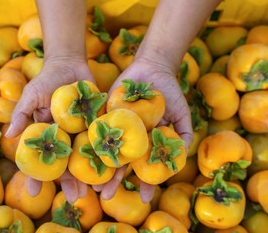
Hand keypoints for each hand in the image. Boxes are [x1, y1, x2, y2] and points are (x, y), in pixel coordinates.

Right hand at [6, 56, 93, 202]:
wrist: (69, 63)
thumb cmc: (46, 79)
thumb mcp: (31, 95)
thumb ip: (21, 114)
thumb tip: (7, 136)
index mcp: (47, 134)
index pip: (40, 159)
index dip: (36, 176)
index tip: (34, 193)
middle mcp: (64, 137)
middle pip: (66, 163)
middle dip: (69, 181)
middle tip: (73, 198)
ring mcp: (81, 131)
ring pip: (84, 157)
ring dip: (88, 174)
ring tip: (94, 191)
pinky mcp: (98, 122)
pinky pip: (102, 139)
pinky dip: (106, 153)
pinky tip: (111, 168)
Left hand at [102, 56, 193, 202]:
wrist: (152, 67)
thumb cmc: (169, 91)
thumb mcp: (181, 114)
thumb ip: (184, 134)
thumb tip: (182, 158)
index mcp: (146, 142)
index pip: (144, 167)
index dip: (146, 184)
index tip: (145, 199)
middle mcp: (129, 138)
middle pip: (120, 163)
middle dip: (113, 181)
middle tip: (105, 197)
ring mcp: (116, 127)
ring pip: (105, 151)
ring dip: (98, 168)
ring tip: (91, 185)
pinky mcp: (104, 114)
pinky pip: (96, 130)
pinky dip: (89, 143)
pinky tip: (83, 156)